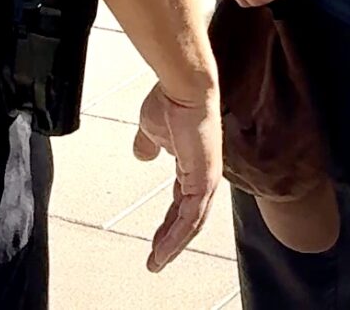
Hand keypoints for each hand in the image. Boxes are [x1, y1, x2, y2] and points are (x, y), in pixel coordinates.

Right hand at [131, 83, 222, 271]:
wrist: (183, 88)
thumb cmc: (171, 101)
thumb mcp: (151, 130)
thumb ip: (148, 145)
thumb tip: (142, 155)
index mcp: (194, 165)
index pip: (182, 203)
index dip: (169, 223)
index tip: (156, 240)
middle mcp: (205, 176)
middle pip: (189, 219)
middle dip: (171, 241)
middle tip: (156, 260)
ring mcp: (208, 180)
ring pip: (192, 224)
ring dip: (173, 245)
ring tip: (157, 262)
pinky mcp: (205, 181)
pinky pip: (191, 218)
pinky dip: (177, 237)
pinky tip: (163, 250)